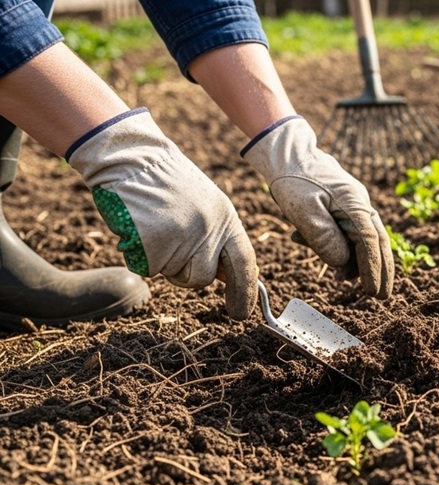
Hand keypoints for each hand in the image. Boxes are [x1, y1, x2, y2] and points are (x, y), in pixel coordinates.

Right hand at [67, 109, 257, 318]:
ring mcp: (182, 237)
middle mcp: (209, 229)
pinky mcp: (154, 243)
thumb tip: (227, 275)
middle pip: (203, 278)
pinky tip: (139, 227)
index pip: (244, 263)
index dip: (244, 291)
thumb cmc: (167, 182)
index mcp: (227, 218)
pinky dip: (140, 254)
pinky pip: (147, 267)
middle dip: (188, 275)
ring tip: (155, 228)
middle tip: (173, 257)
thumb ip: (217, 236)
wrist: (133, 158)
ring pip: (173, 274)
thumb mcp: (205, 204)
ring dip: (162, 262)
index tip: (241, 312)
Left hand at [243, 117, 393, 298]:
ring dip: (356, 261)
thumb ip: (324, 238)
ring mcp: (354, 205)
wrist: (287, 153)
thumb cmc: (293, 179)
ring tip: (340, 278)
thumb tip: (342, 263)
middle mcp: (360, 205)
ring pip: (365, 239)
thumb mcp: (303, 211)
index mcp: (354, 204)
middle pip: (378, 242)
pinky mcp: (344, 206)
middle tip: (381, 296)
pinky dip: (342, 247)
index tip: (373, 292)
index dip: (373, 269)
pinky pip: (350, 231)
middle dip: (381, 270)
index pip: (370, 243)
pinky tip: (319, 251)